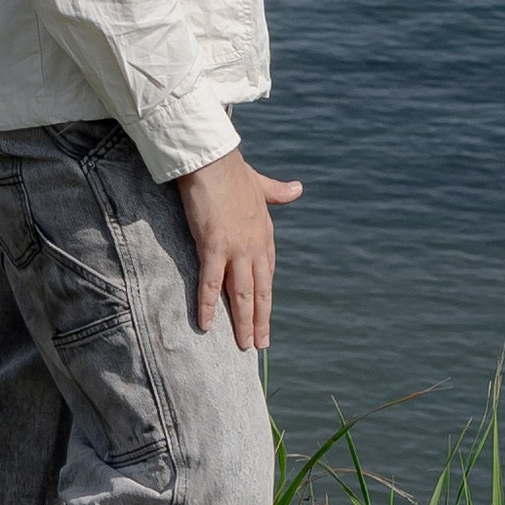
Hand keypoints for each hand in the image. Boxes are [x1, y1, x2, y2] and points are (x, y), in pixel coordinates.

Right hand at [173, 144, 302, 350]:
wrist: (214, 160)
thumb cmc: (233, 170)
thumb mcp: (260, 184)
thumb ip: (278, 191)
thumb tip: (297, 188)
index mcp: (265, 234)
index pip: (267, 274)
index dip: (266, 298)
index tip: (264, 316)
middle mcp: (255, 246)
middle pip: (260, 291)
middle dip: (260, 320)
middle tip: (260, 344)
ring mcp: (236, 249)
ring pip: (242, 293)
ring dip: (243, 321)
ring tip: (244, 345)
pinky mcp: (214, 246)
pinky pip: (211, 283)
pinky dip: (208, 305)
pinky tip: (206, 324)